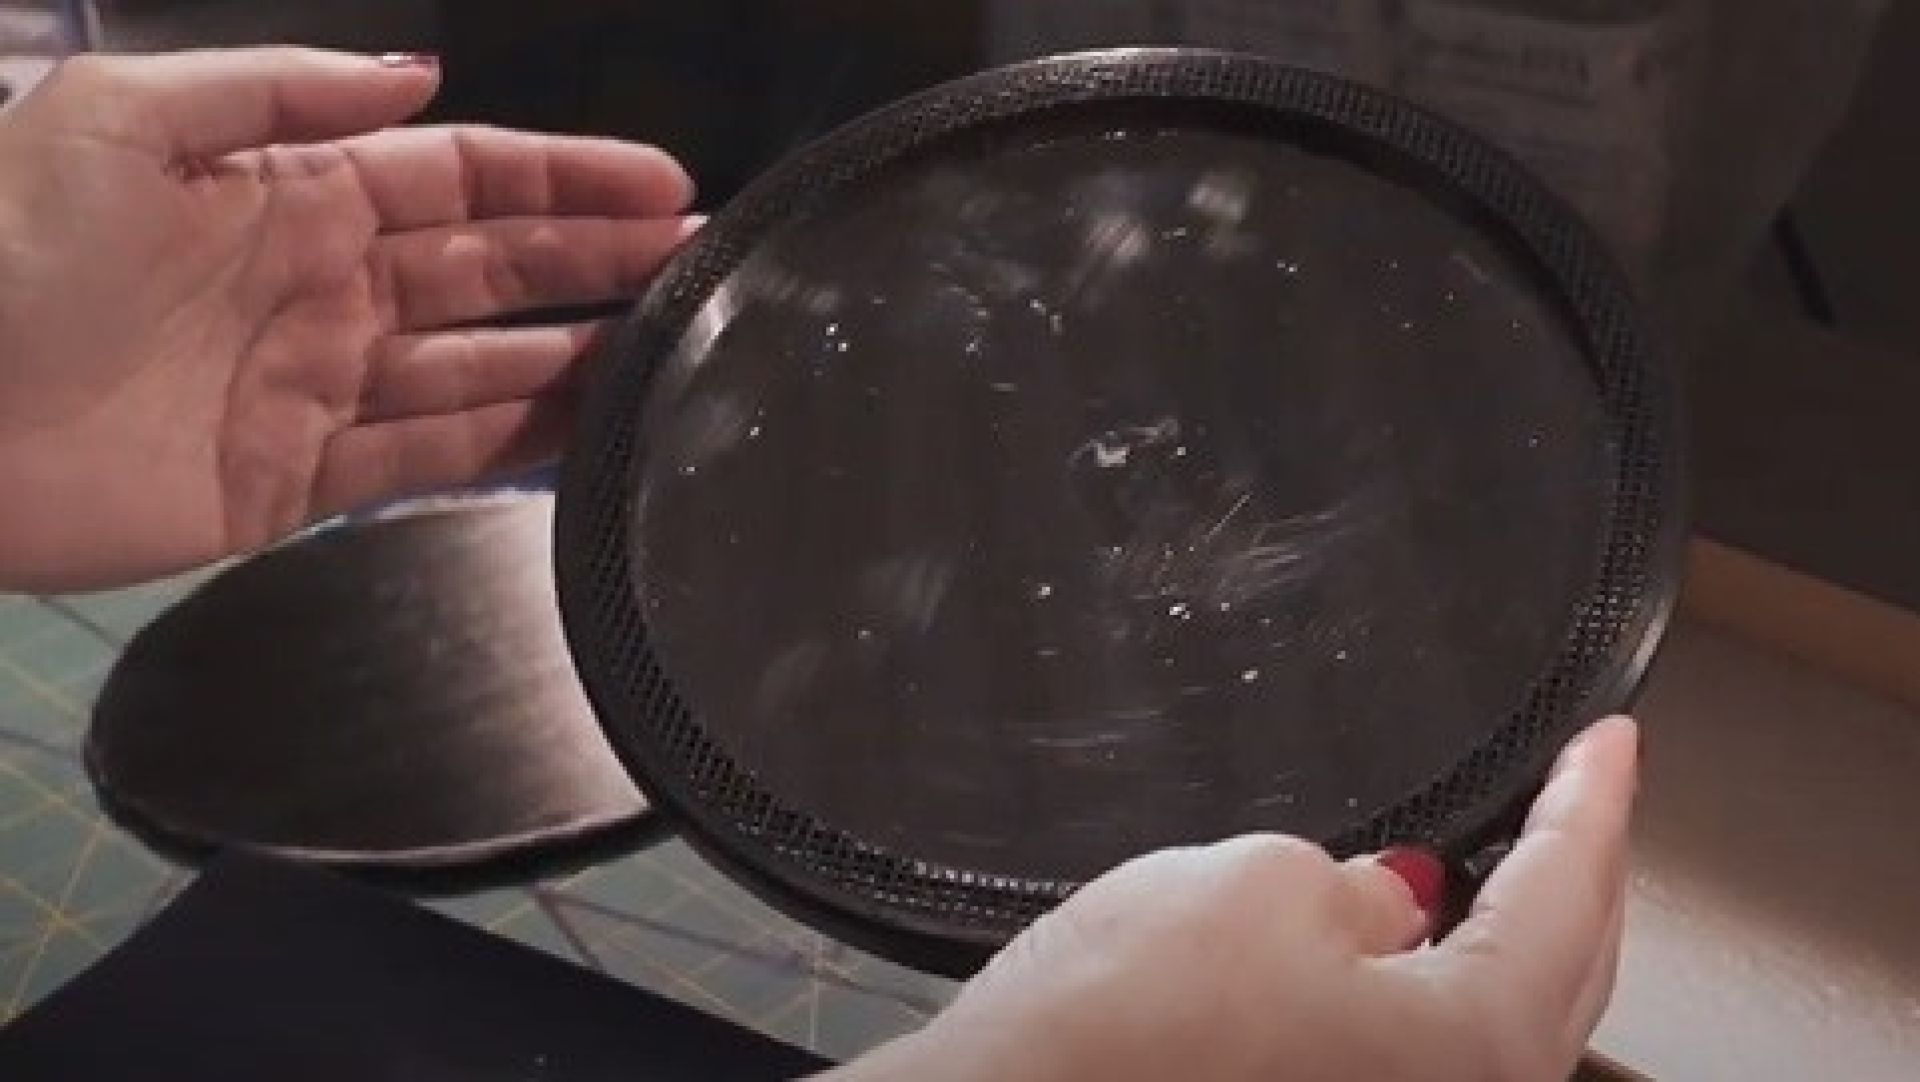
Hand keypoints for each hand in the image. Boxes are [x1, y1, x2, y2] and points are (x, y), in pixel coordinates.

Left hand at [0, 48, 697, 591]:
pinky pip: (428, 460)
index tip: (662, 184)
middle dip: (595, 261)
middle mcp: (325, 286)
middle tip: (696, 263)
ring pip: (478, 369)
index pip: (461, 177)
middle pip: (491, 270)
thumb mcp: (122, 120)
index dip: (564, 178)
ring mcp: (318, 387)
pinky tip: (585, 435)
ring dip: (572, 356)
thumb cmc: (9, 256)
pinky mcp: (298, 482)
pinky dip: (510, 451)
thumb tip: (421, 74)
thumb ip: (276, 90)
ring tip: (667, 351)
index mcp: (292, 192)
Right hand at [834, 718, 1639, 1081]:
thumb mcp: (1259, 886)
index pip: (1571, 894)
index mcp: (1475, 1048)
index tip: (1610, 749)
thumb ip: (1359, 886)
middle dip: (1576, 877)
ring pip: (1488, 1027)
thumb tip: (1387, 906)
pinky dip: (1428, 993)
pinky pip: (1410, 1057)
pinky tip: (1397, 957)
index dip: (1593, 802)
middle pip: (1561, 977)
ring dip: (1504, 938)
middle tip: (1583, 800)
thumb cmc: (1119, 1037)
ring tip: (1505, 867)